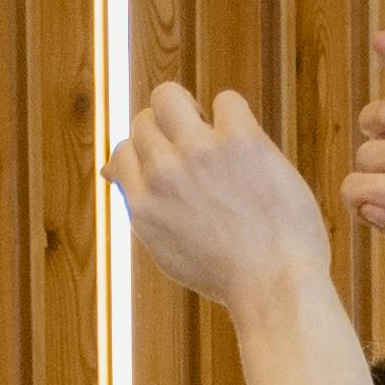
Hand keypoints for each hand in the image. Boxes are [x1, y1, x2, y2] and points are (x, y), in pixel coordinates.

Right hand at [109, 83, 335, 319]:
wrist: (274, 287)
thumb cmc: (229, 276)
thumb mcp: (168, 251)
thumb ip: (144, 210)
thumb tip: (110, 172)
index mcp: (143, 205)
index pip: (123, 153)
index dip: (147, 154)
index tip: (173, 166)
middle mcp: (161, 175)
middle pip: (144, 121)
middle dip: (167, 129)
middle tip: (198, 147)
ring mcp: (197, 154)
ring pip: (169, 96)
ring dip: (191, 109)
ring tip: (218, 133)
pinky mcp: (238, 140)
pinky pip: (225, 100)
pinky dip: (234, 115)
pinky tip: (249, 143)